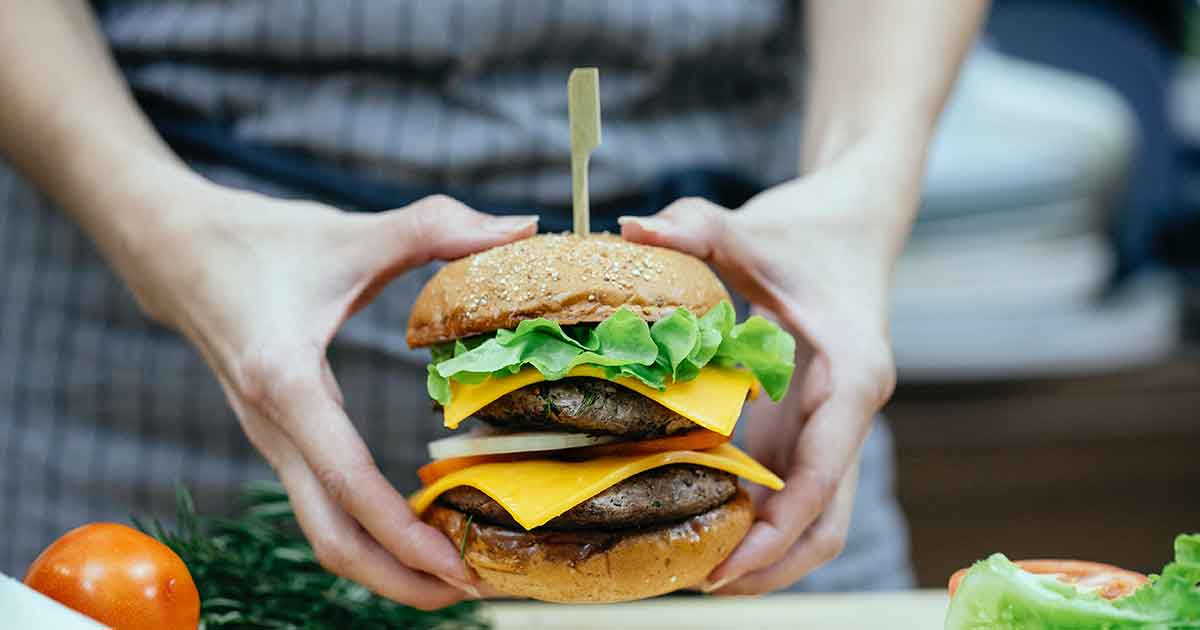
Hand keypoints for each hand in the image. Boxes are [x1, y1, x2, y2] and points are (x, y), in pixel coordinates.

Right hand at [114, 177, 536, 608]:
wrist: (172, 248)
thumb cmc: (257, 239)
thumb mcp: (351, 232)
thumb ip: (438, 226)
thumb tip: (521, 227)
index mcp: (286, 383)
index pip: (349, 482)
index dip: (404, 534)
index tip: (459, 565)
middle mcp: (272, 427)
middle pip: (331, 539)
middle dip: (400, 579)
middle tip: (471, 591)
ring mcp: (271, 440)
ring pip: (324, 532)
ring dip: (385, 565)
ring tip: (454, 574)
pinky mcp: (278, 438)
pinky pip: (322, 505)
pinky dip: (368, 532)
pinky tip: (416, 527)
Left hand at [620, 152, 912, 594]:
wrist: (853, 223)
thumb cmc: (807, 229)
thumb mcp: (751, 226)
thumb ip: (698, 225)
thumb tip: (632, 228)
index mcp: (851, 376)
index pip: (823, 475)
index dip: (778, 531)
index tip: (727, 566)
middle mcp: (850, 414)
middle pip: (827, 521)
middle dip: (772, 564)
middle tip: (701, 582)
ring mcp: (833, 426)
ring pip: (815, 517)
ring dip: (767, 552)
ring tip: (697, 570)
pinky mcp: (813, 426)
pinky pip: (792, 491)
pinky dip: (757, 518)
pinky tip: (703, 519)